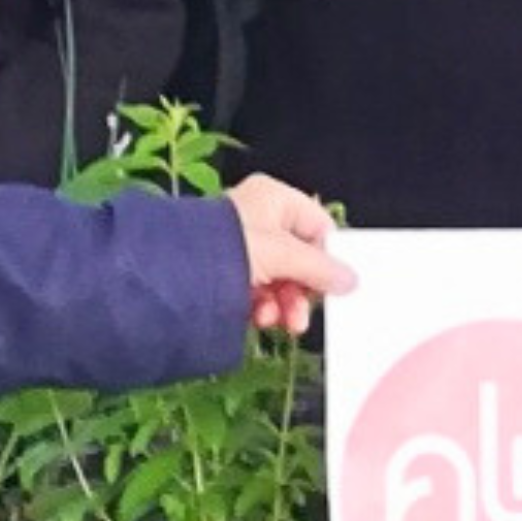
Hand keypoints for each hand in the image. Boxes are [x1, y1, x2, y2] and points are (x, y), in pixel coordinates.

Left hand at [231, 175, 351, 336]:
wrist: (172, 273)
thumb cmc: (224, 247)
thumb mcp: (281, 255)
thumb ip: (319, 269)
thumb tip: (349, 279)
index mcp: (274, 199)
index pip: (317, 226)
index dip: (327, 257)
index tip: (334, 284)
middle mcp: (258, 219)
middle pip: (299, 258)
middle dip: (303, 290)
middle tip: (303, 312)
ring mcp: (242, 247)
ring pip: (281, 279)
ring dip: (286, 304)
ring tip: (283, 322)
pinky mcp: (228, 274)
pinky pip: (258, 292)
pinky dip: (265, 308)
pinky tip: (261, 319)